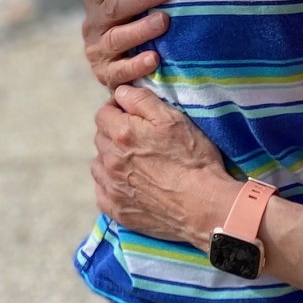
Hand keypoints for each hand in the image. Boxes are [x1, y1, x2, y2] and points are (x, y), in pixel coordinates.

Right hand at [82, 0, 170, 87]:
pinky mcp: (106, 75)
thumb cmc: (135, 27)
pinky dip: (136, 65)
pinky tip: (154, 58)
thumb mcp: (135, 5)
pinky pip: (120, 71)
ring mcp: (98, 51)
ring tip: (162, 21)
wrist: (122, 72)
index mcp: (98, 2)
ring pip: (115, 38)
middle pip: (113, 8)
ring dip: (140, 29)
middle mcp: (94, 25)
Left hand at [91, 86, 233, 248]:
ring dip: (111, 160)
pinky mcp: (117, 210)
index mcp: (121, 134)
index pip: (103, 113)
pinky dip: (111, 186)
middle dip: (115, 134)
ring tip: (135, 164)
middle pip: (101, 138)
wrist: (203, 206)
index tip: (132, 114)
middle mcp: (110, 160)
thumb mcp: (173, 119)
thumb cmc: (194, 160)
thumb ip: (142, 100)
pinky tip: (130, 186)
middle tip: (141, 139)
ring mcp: (111, 187)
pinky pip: (102, 193)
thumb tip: (121, 92)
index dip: (118, 110)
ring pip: (99, 165)